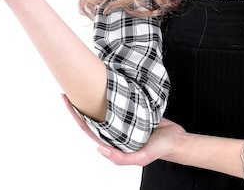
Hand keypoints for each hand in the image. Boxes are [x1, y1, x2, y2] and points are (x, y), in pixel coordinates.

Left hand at [61, 94, 184, 166]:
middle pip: (90, 116)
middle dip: (78, 104)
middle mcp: (113, 131)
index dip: (75, 114)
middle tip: (67, 89)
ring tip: (81, 84)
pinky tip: (102, 85)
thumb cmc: (160, 149)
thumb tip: (98, 149)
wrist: (177, 139)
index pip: (88, 127)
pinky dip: (106, 95)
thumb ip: (121, 158)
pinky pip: (114, 104)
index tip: (67, 101)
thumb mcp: (142, 158)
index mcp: (112, 141)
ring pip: (100, 109)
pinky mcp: (130, 113)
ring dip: (90, 98)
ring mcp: (121, 121)